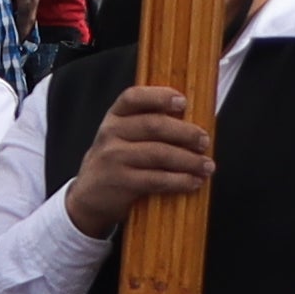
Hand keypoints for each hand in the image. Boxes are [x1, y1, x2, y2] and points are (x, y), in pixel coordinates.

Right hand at [63, 80, 216, 238]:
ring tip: (206, 166)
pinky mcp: (121, 182)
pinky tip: (193, 182)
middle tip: (204, 141)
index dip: (159, 96)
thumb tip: (191, 121)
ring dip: (188, 160)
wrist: (88, 196)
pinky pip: (156, 179)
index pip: (134, 97)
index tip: (183, 102)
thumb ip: (146, 124)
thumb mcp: (121, 136)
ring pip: (159, 154)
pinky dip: (180, 180)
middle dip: (185, 133)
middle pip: (153, 125)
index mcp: (115, 116)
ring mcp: (114, 158)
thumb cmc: (115, 161)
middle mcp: (111, 133)